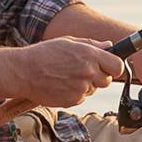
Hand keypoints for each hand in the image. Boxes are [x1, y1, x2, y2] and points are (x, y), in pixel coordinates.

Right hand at [9, 37, 123, 108]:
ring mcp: (81, 88)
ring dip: (86, 85)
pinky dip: (75, 93)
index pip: (118, 66)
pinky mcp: (73, 100)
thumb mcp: (68, 41)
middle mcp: (88, 72)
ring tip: (67, 76)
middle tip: (83, 71)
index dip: (114, 67)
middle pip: (108, 80)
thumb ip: (92, 44)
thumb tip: (109, 45)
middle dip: (99, 76)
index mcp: (90, 55)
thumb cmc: (44, 54)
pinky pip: (82, 97)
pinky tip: (62, 84)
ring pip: (94, 89)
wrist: (23, 72)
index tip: (109, 67)